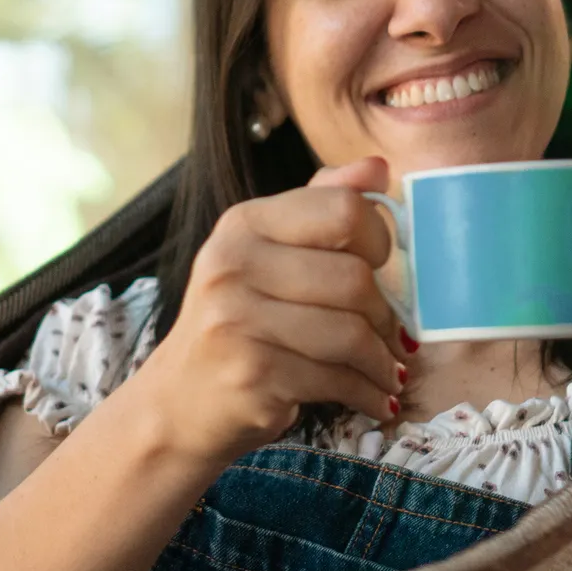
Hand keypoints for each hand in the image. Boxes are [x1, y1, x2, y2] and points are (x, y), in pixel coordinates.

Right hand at [121, 157, 408, 469]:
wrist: (178, 403)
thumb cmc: (237, 324)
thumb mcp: (266, 254)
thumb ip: (322, 206)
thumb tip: (378, 167)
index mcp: (244, 224)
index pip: (343, 210)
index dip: (380, 241)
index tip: (384, 267)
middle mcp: (233, 265)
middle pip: (355, 278)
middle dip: (387, 315)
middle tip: (393, 335)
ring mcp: (237, 321)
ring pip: (352, 333)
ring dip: (383, 360)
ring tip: (387, 370)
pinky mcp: (252, 375)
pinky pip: (338, 379)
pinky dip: (369, 393)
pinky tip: (373, 398)